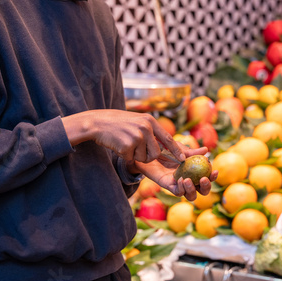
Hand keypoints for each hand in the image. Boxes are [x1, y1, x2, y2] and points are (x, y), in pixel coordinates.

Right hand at [61, 110, 184, 162]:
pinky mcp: (127, 146)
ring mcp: (137, 137)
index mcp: (150, 121)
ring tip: (125, 144)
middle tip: (135, 148)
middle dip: (148, 156)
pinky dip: (125, 156)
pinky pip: (131, 159)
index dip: (177, 150)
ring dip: (136, 156)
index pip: (168, 139)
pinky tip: (118, 145)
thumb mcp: (138, 121)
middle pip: (156, 153)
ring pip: (144, 158)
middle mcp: (146, 128)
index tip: (184, 158)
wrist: (97, 122)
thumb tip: (165, 144)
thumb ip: (151, 130)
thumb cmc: (118, 123)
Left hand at [134, 146, 217, 200]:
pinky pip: (177, 192)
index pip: (207, 177)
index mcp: (194, 171)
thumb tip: (206, 150)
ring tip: (187, 179)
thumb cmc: (164, 149)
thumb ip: (192, 152)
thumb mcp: (179, 148)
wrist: (147, 151)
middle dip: (206, 187)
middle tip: (203, 179)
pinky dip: (181, 188)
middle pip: (201, 191)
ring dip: (192, 189)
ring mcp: (178, 184)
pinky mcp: (168, 186)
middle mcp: (188, 180)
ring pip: (190, 196)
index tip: (214, 171)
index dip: (212, 177)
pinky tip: (179, 179)